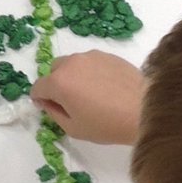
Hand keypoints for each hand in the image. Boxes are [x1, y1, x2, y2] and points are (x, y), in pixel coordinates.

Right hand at [30, 51, 144, 143]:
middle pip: (54, 70)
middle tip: (73, 102)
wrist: (144, 109)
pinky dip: (91, 72)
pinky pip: (91, 62)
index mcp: (59, 82)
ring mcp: (91, 56)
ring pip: (73, 64)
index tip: (51, 108)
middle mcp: (72, 63)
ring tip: (92, 95)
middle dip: (57, 85)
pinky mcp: (108, 55)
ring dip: (74, 76)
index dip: (40, 100)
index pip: (37, 87)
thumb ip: (53, 113)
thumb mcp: (73, 128)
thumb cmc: (107, 124)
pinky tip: (106, 88)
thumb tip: (47, 102)